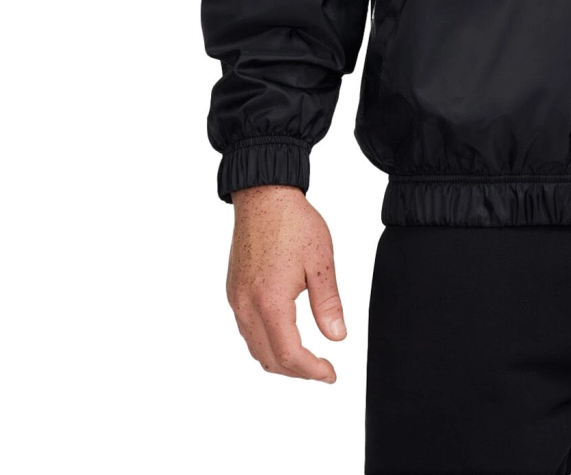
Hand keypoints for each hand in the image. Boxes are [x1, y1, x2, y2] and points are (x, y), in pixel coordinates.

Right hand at [226, 185, 345, 382]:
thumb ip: (328, 303)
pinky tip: (284, 334)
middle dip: (296, 371)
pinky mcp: (233, 290)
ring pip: (254, 347)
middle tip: (322, 369)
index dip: (311, 370)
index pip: (289, 354)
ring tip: (306, 357)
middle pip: (268, 358)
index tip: (330, 374)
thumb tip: (337, 337)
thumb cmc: (294, 223)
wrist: (263, 196)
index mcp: (270, 301)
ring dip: (279, 359)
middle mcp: (246, 305)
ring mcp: (236, 299)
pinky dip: (265, 342)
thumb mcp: (321, 261)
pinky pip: (246, 330)